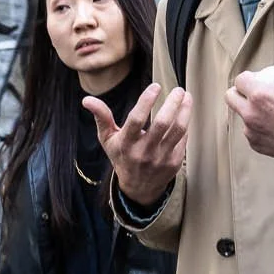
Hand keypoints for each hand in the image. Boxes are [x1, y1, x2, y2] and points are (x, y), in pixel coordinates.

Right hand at [86, 84, 191, 206]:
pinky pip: (183, 139)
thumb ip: (101, 117)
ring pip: (177, 130)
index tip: (156, 86)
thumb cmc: (122, 156)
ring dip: (184, 111)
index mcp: (126, 144)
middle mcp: (144, 152)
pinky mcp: (174, 162)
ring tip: (186, 97)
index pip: (136, 120)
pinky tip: (184, 112)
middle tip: (177, 90)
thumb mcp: (107, 139)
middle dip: (172, 103)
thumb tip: (87, 100)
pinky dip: (185, 123)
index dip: (146, 101)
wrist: (138, 187)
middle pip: (162, 124)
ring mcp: (161, 158)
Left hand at [226, 62, 273, 174]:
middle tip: (253, 93)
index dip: (248, 77)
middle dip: (239, 92)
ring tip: (271, 112)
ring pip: (242, 116)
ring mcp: (252, 132)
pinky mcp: (256, 145)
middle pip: (230, 98)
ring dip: (251, 111)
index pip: (239, 80)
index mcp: (260, 95)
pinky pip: (251, 131)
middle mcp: (251, 114)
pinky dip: (259, 127)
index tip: (255, 79)